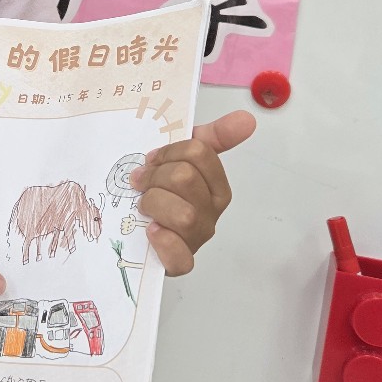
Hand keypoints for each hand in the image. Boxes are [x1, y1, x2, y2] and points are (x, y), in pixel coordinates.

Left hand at [131, 109, 255, 276]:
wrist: (134, 223)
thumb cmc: (161, 189)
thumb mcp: (182, 157)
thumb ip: (214, 136)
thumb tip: (247, 118)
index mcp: (215, 184)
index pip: (198, 152)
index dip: (168, 152)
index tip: (151, 159)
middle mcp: (211, 212)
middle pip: (185, 178)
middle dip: (156, 177)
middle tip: (140, 183)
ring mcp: (198, 238)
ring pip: (183, 214)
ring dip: (154, 204)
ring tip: (144, 206)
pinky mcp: (181, 263)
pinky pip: (181, 258)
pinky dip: (165, 243)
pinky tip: (152, 231)